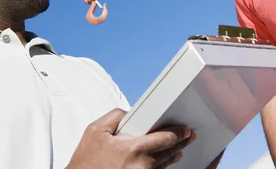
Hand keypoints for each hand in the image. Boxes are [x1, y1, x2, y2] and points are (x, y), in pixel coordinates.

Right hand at [66, 108, 196, 168]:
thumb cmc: (86, 160)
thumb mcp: (96, 130)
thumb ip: (116, 115)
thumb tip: (131, 112)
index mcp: (134, 149)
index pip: (165, 139)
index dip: (178, 133)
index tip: (185, 129)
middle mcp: (142, 166)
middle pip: (169, 152)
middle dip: (180, 142)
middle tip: (189, 136)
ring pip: (164, 165)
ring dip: (173, 155)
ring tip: (180, 148)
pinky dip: (162, 167)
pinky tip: (167, 161)